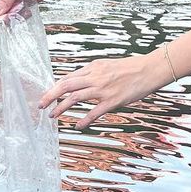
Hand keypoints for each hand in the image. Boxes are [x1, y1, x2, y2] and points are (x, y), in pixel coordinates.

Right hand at [0, 0, 64, 17]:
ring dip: (15, 14)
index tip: (0, 17)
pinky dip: (22, 14)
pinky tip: (28, 11)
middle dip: (6, 12)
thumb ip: (6, 0)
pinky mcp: (24, 1)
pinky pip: (19, 12)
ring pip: (9, 12)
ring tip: (23, 9)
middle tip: (14, 13)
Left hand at [39, 54, 162, 126]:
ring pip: (75, 97)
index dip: (55, 87)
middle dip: (50, 95)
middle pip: (66, 85)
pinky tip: (78, 125)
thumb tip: (79, 81)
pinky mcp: (113, 100)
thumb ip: (94, 73)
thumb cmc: (131, 68)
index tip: (48, 95)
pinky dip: (84, 119)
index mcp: (94, 67)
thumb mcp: (109, 65)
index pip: (68, 77)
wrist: (150, 69)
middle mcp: (96, 77)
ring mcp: (104, 89)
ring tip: (53, 115)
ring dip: (61, 107)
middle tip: (40, 105)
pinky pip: (94, 112)